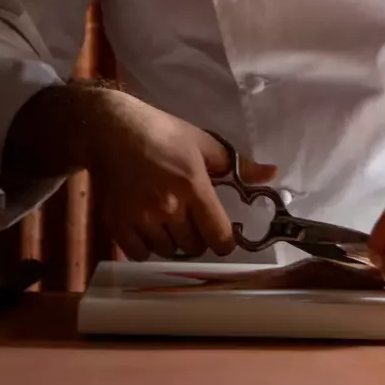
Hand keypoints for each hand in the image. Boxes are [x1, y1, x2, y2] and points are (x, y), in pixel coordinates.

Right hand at [83, 91, 276, 260]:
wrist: (112, 130)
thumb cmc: (163, 133)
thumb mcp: (204, 142)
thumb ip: (238, 165)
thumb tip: (272, 174)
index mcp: (194, 186)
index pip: (218, 235)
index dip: (226, 242)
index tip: (224, 237)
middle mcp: (168, 208)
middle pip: (194, 246)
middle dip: (199, 238)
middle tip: (195, 222)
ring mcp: (140, 219)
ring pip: (167, 251)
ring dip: (174, 243)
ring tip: (172, 223)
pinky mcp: (117, 225)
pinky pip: (139, 254)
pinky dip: (147, 247)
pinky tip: (150, 229)